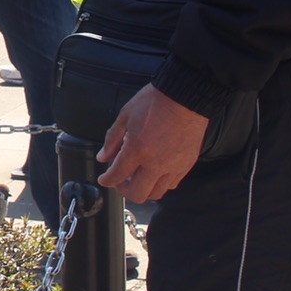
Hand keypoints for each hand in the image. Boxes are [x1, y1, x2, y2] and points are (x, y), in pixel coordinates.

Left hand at [95, 85, 209, 201]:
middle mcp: (156, 163)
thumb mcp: (125, 116)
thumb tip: (103, 157)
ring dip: (143, 190)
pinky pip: (172, 184)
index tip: (104, 179)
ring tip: (137, 178)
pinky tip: (155, 173)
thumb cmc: (155, 102)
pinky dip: (160, 184)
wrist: (185, 96)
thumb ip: (112, 140)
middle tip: (119, 182)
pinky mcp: (187, 164)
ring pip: (156, 194)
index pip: (117, 176)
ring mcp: (174, 166)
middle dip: (123, 191)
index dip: (107, 180)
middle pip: (137, 194)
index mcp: (137, 149)